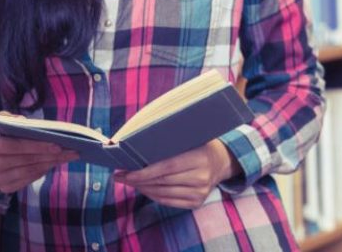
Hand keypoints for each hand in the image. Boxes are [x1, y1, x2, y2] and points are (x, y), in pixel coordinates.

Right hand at [0, 113, 79, 193]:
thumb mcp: (0, 120)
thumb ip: (16, 120)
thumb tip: (39, 127)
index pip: (16, 146)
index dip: (38, 146)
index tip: (58, 144)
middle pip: (27, 160)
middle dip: (52, 155)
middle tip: (73, 150)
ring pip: (30, 171)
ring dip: (52, 164)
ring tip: (68, 156)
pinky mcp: (4, 188)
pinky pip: (28, 180)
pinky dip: (43, 171)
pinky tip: (54, 163)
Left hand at [113, 139, 240, 208]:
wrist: (222, 162)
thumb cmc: (201, 145)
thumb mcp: (192, 137)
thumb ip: (171, 142)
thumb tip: (138, 145)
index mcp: (201, 157)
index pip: (167, 167)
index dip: (144, 172)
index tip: (125, 171)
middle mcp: (202, 178)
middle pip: (162, 181)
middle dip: (137, 180)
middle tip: (120, 175)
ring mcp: (200, 193)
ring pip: (162, 193)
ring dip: (142, 188)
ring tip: (128, 181)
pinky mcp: (197, 203)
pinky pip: (168, 201)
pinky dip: (152, 195)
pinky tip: (143, 187)